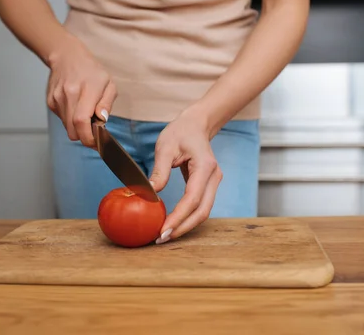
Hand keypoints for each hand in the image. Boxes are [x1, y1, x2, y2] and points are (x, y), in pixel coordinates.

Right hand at [46, 34, 116, 147]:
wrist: (67, 57)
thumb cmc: (91, 71)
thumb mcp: (108, 84)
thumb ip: (106, 103)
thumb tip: (102, 119)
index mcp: (86, 89)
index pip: (82, 121)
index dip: (88, 137)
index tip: (96, 143)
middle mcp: (69, 94)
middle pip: (73, 130)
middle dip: (84, 137)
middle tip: (94, 131)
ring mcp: (57, 99)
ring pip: (67, 128)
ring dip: (77, 128)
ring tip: (85, 114)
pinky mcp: (50, 102)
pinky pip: (62, 120)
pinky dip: (70, 120)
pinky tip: (75, 107)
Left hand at [149, 108, 222, 243]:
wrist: (196, 125)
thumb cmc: (180, 132)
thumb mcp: (165, 147)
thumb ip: (159, 171)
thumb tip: (150, 194)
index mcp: (205, 166)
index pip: (192, 199)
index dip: (178, 217)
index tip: (163, 230)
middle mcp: (214, 177)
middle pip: (202, 211)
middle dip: (183, 227)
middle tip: (162, 238)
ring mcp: (214, 183)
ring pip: (203, 212)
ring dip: (185, 225)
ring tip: (165, 234)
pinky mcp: (208, 186)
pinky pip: (200, 206)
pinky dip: (187, 218)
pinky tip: (172, 223)